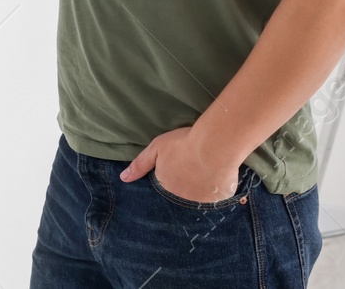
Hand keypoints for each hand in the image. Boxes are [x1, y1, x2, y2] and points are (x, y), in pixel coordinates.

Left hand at [119, 126, 239, 203]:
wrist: (213, 146)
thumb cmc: (183, 143)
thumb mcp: (156, 148)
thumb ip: (140, 164)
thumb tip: (123, 179)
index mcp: (166, 185)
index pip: (167, 183)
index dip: (174, 171)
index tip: (182, 162)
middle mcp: (182, 198)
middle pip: (183, 190)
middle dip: (187, 179)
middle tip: (195, 162)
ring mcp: (202, 200)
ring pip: (200, 194)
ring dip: (202, 184)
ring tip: (208, 166)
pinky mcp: (219, 199)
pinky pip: (218, 195)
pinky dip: (218, 187)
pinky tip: (220, 173)